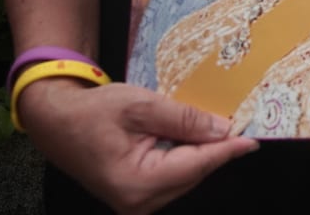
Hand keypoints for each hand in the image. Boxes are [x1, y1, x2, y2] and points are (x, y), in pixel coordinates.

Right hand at [17, 78, 258, 214]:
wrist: (56, 121)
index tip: (253, 140)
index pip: (196, 165)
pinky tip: (195, 135)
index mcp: (137, 183)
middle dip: (216, 148)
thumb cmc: (93, 111)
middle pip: (194, 172)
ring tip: (219, 125)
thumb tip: (222, 130)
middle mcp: (139, 202)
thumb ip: (183, 119)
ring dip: (201, 151)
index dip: (227, 150)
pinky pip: (173, 174)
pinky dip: (186, 155)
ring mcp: (137, 202)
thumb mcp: (140, 106)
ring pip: (186, 174)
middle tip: (240, 122)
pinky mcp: (137, 194)